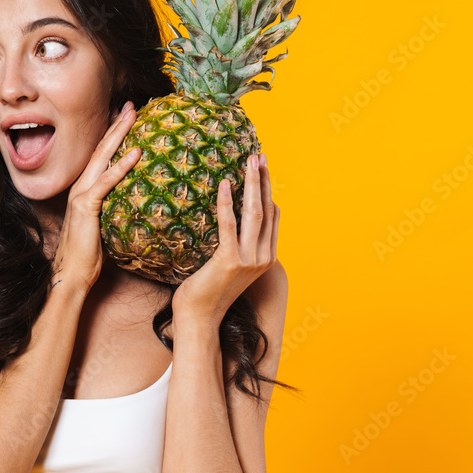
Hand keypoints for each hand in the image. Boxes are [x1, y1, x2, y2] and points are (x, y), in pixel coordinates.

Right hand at [50, 101, 141, 292]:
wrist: (71, 274)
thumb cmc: (87, 255)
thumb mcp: (102, 227)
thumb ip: (111, 211)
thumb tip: (129, 204)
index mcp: (84, 191)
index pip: (99, 157)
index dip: (111, 135)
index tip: (124, 117)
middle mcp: (80, 188)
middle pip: (100, 149)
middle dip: (116, 125)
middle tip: (130, 105)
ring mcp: (81, 196)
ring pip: (102, 158)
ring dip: (118, 135)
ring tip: (133, 116)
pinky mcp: (86, 207)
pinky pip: (106, 183)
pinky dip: (121, 166)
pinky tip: (135, 153)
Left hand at [172, 152, 279, 329]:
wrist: (199, 318)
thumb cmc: (206, 291)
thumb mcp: (227, 265)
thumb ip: (234, 245)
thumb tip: (227, 222)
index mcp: (266, 258)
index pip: (272, 217)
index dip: (268, 190)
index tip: (262, 168)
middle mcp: (262, 257)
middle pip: (267, 210)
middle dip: (263, 180)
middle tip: (259, 155)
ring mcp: (248, 260)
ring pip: (254, 213)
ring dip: (253, 184)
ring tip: (249, 161)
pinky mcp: (230, 261)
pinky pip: (229, 226)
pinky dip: (228, 203)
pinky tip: (225, 184)